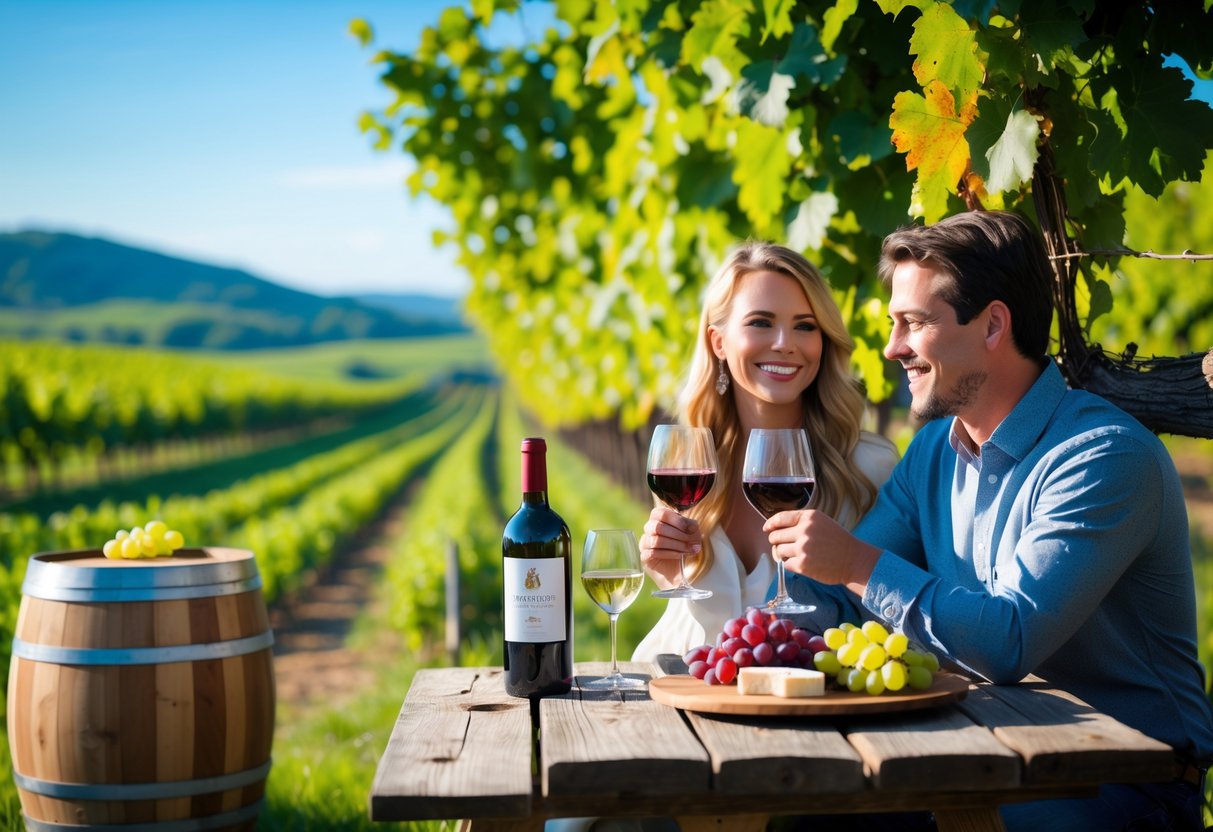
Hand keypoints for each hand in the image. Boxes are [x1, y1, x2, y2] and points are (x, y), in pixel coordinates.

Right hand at [640, 507, 701, 590]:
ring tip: (687, 550)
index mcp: (658, 518)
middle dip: (677, 535)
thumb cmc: (685, 546)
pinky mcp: (644, 556)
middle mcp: (649, 528)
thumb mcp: (692, 533)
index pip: (661, 513)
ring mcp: (645, 542)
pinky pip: (653, 553)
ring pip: (655, 540)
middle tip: (690, 541)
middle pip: (658, 527)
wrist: (681, 569)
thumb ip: (691, 526)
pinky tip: (680, 556)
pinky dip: (669, 554)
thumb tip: (690, 526)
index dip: (676, 520)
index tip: (689, 529)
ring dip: (675, 545)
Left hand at [763, 509, 880, 594]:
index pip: (780, 518)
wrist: (854, 560)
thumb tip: (774, 529)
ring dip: (783, 554)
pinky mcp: (803, 564)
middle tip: (785, 546)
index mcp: (809, 517)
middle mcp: (805, 530)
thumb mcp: (821, 523)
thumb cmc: (837, 542)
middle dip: (777, 542)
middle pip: (775, 536)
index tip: (767, 529)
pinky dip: (791, 565)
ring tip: (797, 555)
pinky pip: (785, 564)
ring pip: (778, 550)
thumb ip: (800, 523)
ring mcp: (803, 548)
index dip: (770, 524)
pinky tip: (803, 563)